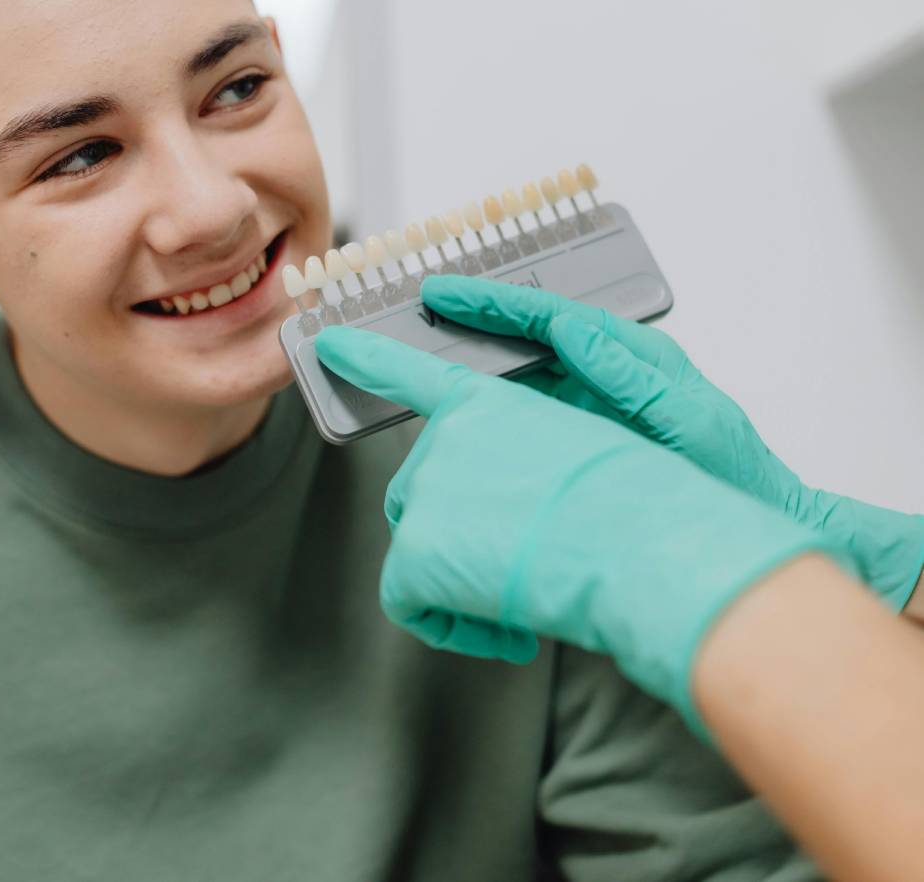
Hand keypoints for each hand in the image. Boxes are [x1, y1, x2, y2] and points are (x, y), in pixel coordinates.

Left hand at [315, 321, 830, 736]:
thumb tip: (496, 507)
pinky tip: (504, 629)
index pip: (411, 374)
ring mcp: (428, 488)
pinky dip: (451, 625)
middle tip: (515, 560)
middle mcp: (447, 438)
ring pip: (416, 546)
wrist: (641, 541)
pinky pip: (409, 601)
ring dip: (457, 578)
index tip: (329, 340)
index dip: (366, 358)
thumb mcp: (578, 454)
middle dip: (455, 534)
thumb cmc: (636, 506)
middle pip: (419, 491)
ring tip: (522, 593)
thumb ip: (519, 462)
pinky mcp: (416, 549)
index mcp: (489, 404)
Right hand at [421, 275, 923, 611]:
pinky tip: (456, 416)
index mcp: (631, 356)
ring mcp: (589, 408)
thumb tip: (573, 329)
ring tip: (420, 355)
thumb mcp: (687, 419)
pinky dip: (488, 409)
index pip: (548, 316)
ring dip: (471, 362)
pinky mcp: (579, 441)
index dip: (493, 302)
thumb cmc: (733, 477)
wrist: (752, 531)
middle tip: (419, 311)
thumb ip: (630, 374)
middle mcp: (604, 374)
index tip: (445, 293)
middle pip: (525, 336)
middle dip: (471, 320)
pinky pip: (524, 416)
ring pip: (518, 374)